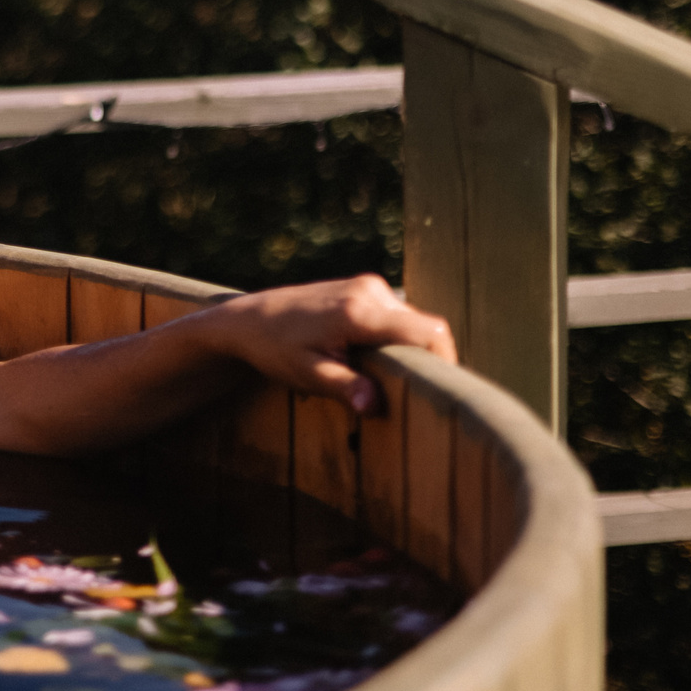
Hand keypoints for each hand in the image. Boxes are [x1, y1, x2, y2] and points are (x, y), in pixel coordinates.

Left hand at [193, 275, 455, 413]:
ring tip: (380, 375)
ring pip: (412, 321)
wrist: (245, 319)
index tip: (439, 391)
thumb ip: (343, 387)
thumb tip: (373, 405)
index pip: (428, 332)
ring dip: (406, 349)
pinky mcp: (362, 286)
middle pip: (425, 328)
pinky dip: (393, 337)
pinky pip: (396, 315)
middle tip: (408, 392)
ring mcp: (366, 285)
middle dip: (423, 360)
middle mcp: (369, 291)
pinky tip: (369, 357)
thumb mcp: (306, 373)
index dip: (444, 362)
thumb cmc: (273, 349)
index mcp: (359, 312)